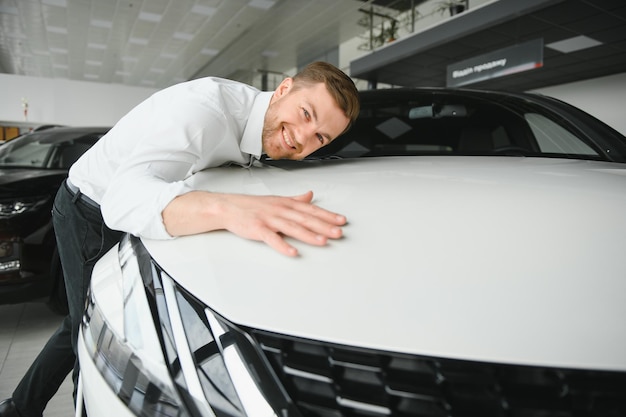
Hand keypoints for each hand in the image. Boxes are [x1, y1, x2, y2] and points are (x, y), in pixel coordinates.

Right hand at [162, 190, 346, 256]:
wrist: (228, 207)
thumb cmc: (252, 205)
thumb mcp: (277, 199)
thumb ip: (296, 199)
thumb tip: (311, 196)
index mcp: (286, 203)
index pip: (310, 209)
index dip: (327, 215)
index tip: (341, 221)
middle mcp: (280, 210)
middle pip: (305, 218)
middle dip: (324, 226)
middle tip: (339, 232)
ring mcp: (269, 219)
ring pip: (292, 228)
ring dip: (309, 235)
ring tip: (323, 242)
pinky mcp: (258, 229)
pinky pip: (272, 239)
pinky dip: (283, 246)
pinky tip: (293, 252)